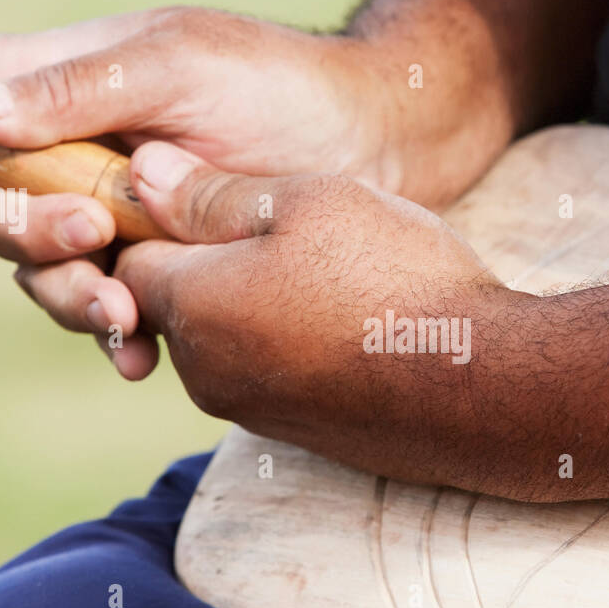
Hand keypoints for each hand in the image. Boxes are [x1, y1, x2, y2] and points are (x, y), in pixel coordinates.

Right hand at [0, 7, 436, 376]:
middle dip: (20, 230)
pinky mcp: (156, 272)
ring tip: (125, 309)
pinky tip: (140, 354)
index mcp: (63, 84)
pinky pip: (103, 316)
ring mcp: (112, 220)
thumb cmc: (276, 86)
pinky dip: (112, 339)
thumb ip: (73, 91)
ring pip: (41, 274)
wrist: (370, 148)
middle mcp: (74, 157)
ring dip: (65, 296)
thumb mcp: (176, 67)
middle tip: (91, 233)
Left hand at [112, 141, 532, 490]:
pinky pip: (263, 371)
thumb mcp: (307, 203)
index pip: (125, 254)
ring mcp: (249, 409)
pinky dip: (285, 338)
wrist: (483, 387)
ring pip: (220, 336)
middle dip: (205, 259)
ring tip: (325, 268)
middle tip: (282, 224)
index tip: (210, 190)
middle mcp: (205, 372)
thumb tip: (141, 174)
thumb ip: (212, 193)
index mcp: (194, 307)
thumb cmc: (396, 281)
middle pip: (171, 300)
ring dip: (250, 299)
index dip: (157, 215)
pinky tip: (345, 315)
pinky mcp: (293, 432)